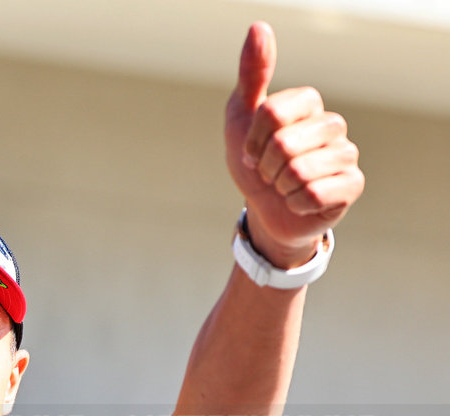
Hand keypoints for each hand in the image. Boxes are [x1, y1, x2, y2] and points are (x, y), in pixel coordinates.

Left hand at [224, 22, 363, 268]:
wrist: (264, 208)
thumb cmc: (254, 161)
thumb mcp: (241, 116)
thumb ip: (252, 74)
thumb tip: (259, 27)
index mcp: (308, 104)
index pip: (272, 113)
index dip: (252, 139)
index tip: (251, 150)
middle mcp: (333, 124)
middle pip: (284, 143)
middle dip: (265, 165)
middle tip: (269, 171)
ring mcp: (346, 155)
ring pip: (299, 170)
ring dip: (280, 185)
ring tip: (284, 185)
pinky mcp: (352, 185)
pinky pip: (315, 194)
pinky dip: (295, 203)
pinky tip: (299, 201)